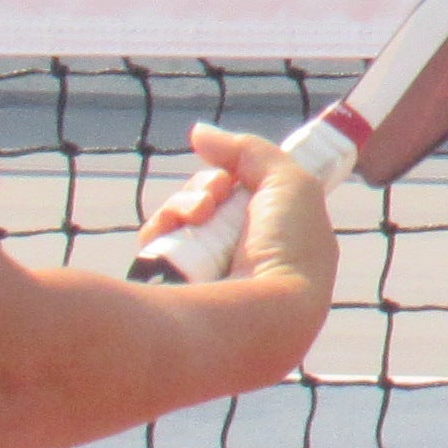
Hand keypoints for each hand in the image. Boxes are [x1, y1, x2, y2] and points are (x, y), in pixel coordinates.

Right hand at [141, 124, 335, 374]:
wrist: (266, 314)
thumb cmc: (291, 247)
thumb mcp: (288, 181)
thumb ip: (248, 150)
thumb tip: (199, 133)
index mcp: (277, 240)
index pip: (240, 194)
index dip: (228, 178)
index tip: (227, 175)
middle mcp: (241, 261)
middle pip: (206, 204)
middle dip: (204, 189)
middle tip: (214, 196)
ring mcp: (206, 279)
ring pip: (179, 222)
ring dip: (182, 206)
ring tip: (198, 214)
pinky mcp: (171, 293)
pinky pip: (156, 248)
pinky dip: (160, 231)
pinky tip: (168, 232)